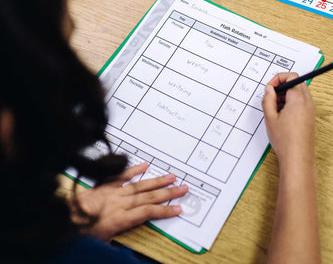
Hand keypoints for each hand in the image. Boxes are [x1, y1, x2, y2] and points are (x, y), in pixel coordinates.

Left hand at [69, 163, 187, 239]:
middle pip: (148, 197)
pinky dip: (134, 169)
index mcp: (120, 220)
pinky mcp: (105, 185)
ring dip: (157, 181)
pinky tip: (145, 165)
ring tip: (172, 176)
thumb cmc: (81, 232)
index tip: (178, 208)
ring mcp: (113, 192)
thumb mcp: (101, 244)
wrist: (63, 216)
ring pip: (139, 185)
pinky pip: (122, 176)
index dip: (164, 211)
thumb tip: (127, 252)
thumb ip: (117, 243)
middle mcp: (120, 204)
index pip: (148, 213)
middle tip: (183, 188)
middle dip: (168, 193)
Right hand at [262, 73, 315, 170]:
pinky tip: (282, 115)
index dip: (278, 78)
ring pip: (299, 92)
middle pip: (296, 82)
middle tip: (271, 97)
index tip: (270, 87)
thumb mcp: (270, 117)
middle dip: (282, 86)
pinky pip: (301, 102)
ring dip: (286, 95)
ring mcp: (311, 110)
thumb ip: (268, 99)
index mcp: (298, 99)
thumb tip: (269, 89)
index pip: (291, 76)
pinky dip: (291, 102)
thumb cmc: (285, 141)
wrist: (297, 159)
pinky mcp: (310, 117)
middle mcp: (308, 102)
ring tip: (275, 109)